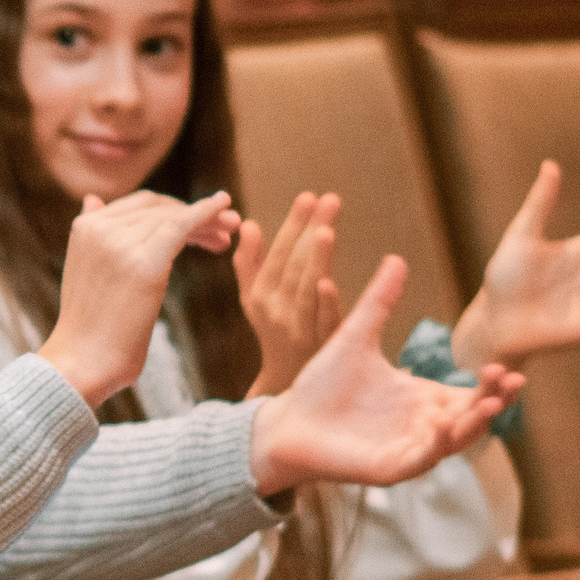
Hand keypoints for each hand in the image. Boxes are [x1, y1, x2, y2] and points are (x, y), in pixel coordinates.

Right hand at [38, 190, 240, 406]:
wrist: (83, 361)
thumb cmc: (88, 326)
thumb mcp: (85, 269)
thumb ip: (95, 236)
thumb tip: (92, 199)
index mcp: (84, 227)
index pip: (138, 205)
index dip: (172, 209)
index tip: (201, 223)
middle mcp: (100, 228)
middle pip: (159, 208)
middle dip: (194, 213)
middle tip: (227, 225)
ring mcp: (120, 243)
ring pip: (173, 218)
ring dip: (208, 220)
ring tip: (230, 232)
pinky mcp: (144, 263)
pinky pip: (180, 227)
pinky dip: (205, 212)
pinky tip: (224, 207)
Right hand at [236, 191, 343, 395]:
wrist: (288, 383)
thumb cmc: (274, 332)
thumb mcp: (254, 299)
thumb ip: (249, 263)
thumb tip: (250, 224)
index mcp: (259, 296)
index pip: (277, 254)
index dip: (292, 225)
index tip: (308, 196)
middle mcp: (276, 311)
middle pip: (294, 266)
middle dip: (310, 230)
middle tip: (329, 199)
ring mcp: (299, 329)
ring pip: (306, 289)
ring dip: (315, 260)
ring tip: (326, 229)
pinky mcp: (322, 345)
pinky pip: (323, 323)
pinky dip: (325, 303)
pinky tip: (329, 283)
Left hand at [250, 256, 523, 494]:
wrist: (286, 420)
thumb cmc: (322, 384)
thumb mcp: (356, 337)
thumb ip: (379, 302)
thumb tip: (397, 258)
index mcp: (422, 399)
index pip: (471, 394)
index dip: (492, 384)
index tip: (506, 365)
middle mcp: (423, 426)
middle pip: (472, 418)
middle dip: (494, 401)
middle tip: (510, 378)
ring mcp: (409, 450)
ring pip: (454, 441)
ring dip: (473, 425)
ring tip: (489, 405)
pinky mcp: (388, 468)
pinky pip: (418, 460)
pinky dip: (433, 446)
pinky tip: (441, 426)